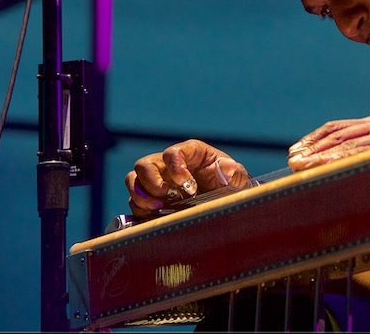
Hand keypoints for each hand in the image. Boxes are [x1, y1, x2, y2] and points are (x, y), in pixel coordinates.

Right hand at [124, 139, 248, 218]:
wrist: (223, 202)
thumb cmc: (230, 184)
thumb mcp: (237, 178)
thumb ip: (232, 171)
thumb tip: (228, 165)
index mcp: (190, 153)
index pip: (172, 152)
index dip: (175, 167)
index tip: (187, 185)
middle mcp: (168, 164)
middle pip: (144, 165)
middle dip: (152, 182)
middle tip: (168, 197)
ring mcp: (157, 180)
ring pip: (133, 181)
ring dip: (141, 196)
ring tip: (159, 208)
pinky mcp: (151, 198)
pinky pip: (135, 202)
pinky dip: (141, 210)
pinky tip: (157, 216)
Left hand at [288, 117, 369, 170]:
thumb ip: (359, 152)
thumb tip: (325, 164)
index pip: (335, 127)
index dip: (313, 138)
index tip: (295, 150)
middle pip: (336, 135)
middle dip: (312, 148)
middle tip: (293, 160)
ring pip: (345, 145)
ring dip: (320, 156)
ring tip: (302, 165)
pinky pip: (359, 153)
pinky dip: (340, 159)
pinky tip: (325, 165)